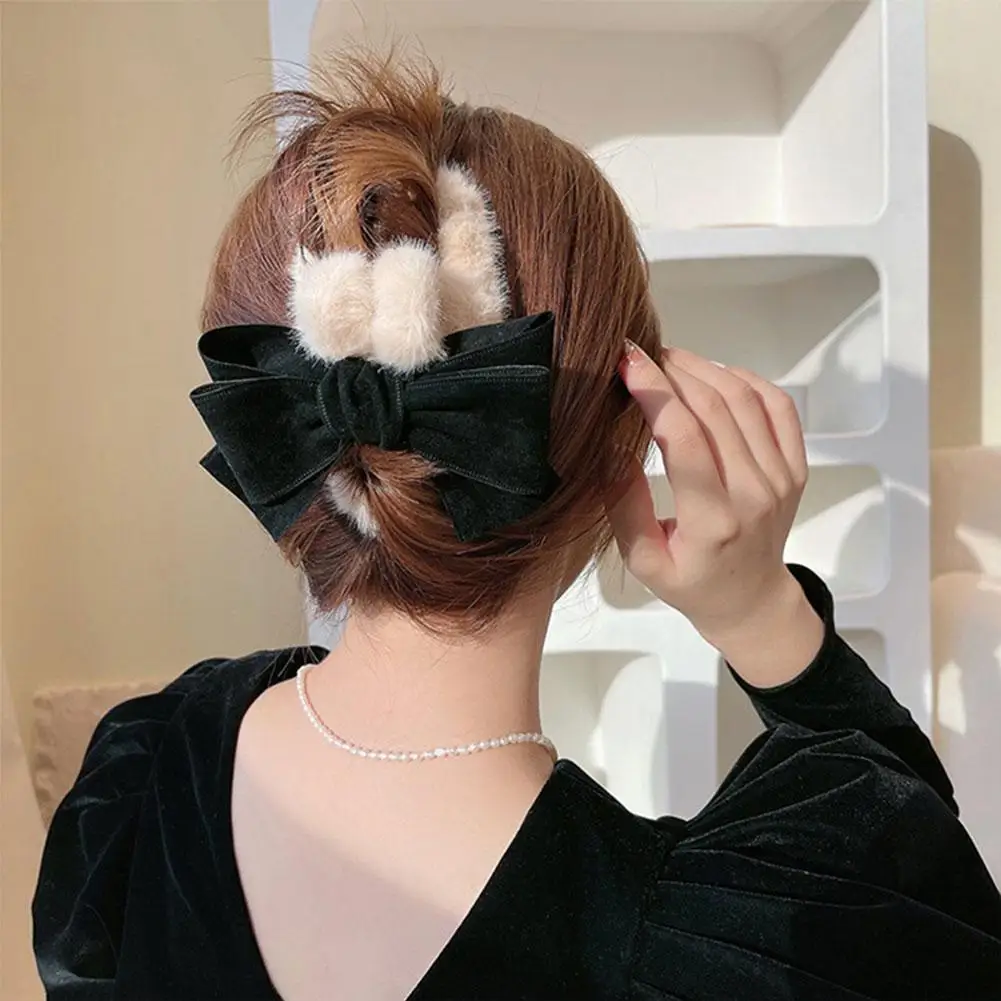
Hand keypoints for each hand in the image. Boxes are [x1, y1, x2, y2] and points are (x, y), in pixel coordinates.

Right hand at [607, 342, 823, 686]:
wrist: (751, 600)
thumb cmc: (690, 583)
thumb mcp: (643, 560)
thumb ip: (625, 506)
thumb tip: (611, 447)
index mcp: (712, 520)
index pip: (684, 437)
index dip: (653, 391)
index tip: (625, 362)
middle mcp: (754, 493)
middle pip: (714, 407)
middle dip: (672, 370)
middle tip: (639, 356)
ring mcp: (781, 477)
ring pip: (745, 398)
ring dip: (703, 368)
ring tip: (668, 361)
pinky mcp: (795, 467)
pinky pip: (778, 406)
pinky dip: (745, 379)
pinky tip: (714, 374)